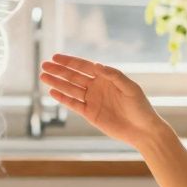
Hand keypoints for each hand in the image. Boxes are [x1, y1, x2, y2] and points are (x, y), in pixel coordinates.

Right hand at [39, 53, 162, 146]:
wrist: (142, 129)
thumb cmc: (140, 106)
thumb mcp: (130, 88)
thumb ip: (113, 75)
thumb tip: (96, 65)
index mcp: (106, 77)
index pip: (84, 66)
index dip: (69, 61)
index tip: (55, 57)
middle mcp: (97, 86)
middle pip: (74, 76)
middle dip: (59, 71)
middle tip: (44, 65)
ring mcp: (92, 100)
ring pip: (71, 89)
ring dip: (57, 83)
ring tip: (43, 77)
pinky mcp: (90, 113)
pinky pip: (73, 104)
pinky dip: (63, 99)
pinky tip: (52, 92)